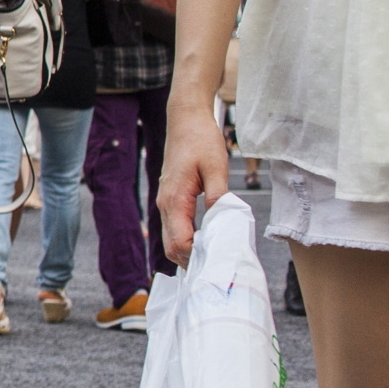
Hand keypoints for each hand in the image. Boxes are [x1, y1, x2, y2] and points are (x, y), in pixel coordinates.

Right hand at [154, 94, 227, 268]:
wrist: (185, 120)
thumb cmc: (201, 140)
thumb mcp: (216, 167)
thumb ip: (219, 197)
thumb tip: (224, 223)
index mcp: (174, 200)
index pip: (180, 242)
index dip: (199, 256)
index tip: (222, 261)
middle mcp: (165, 205)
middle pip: (172, 248)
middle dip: (194, 261)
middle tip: (221, 267)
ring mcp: (166, 203)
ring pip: (172, 241)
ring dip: (191, 253)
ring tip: (218, 257)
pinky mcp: (172, 201)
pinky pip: (176, 229)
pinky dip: (189, 241)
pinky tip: (209, 242)